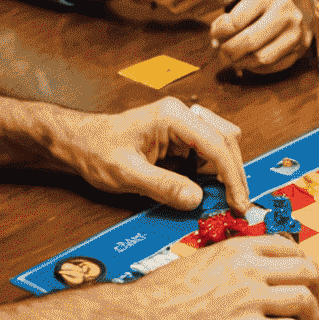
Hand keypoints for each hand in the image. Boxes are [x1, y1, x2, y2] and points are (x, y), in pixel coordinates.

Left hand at [57, 97, 248, 213]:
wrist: (80, 142)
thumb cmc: (97, 150)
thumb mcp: (126, 173)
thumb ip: (162, 186)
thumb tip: (196, 200)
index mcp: (172, 116)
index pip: (216, 143)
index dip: (231, 175)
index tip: (238, 201)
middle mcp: (182, 115)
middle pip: (225, 140)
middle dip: (234, 173)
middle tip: (238, 204)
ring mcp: (182, 124)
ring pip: (221, 144)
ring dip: (226, 171)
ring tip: (226, 199)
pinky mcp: (180, 137)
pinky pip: (207, 151)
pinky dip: (214, 171)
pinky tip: (209, 189)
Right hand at [127, 235, 318, 319]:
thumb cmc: (162, 298)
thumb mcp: (203, 262)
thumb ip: (233, 263)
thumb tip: (255, 275)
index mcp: (240, 249)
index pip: (293, 248)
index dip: (306, 269)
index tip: (307, 286)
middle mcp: (250, 269)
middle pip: (310, 272)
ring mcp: (250, 300)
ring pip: (306, 301)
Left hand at [211, 0, 311, 71]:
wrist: (293, 13)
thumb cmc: (261, 7)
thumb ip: (230, 12)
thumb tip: (216, 37)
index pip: (236, 20)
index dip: (219, 31)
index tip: (215, 34)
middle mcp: (285, 11)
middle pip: (249, 41)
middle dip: (229, 49)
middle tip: (222, 49)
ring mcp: (295, 31)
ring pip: (260, 57)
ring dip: (241, 61)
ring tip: (233, 56)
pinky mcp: (299, 48)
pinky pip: (271, 65)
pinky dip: (254, 66)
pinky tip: (248, 59)